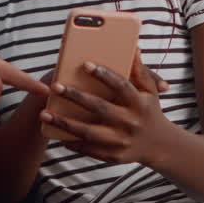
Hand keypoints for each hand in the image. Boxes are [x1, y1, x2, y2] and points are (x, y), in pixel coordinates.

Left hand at [39, 49, 173, 163]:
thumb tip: (133, 47)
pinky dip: (71, 141)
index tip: (85, 64)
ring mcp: (121, 141)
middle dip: (75, 97)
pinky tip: (56, 133)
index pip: (121, 86)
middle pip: (100, 108)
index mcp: (140, 103)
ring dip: (64, 123)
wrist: (158, 145)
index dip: (104, 75)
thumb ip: (139, 70)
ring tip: (45, 113)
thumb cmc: (149, 110)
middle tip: (55, 86)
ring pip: (88, 132)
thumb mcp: (149, 90)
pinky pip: (88, 148)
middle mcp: (131, 122)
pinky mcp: (113, 155)